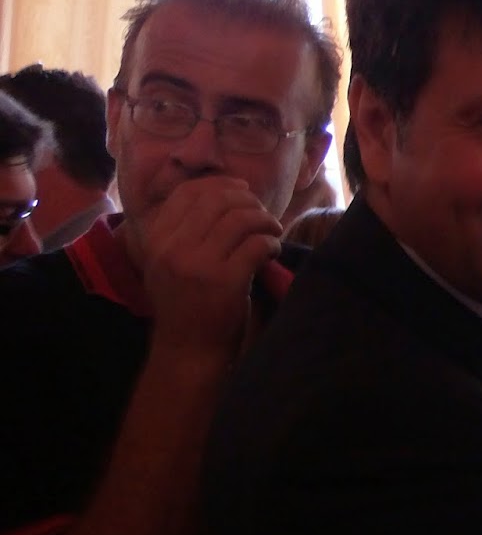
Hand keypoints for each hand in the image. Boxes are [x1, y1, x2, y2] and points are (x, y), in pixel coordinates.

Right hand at [135, 176, 283, 357]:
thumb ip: (185, 229)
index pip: (188, 192)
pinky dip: (271, 243)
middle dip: (249, 201)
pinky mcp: (225, 280)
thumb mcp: (168, 262)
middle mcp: (172, 247)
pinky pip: (256, 244)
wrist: (187, 349)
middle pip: (217, 200)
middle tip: (263, 215)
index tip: (243, 191)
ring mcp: (198, 264)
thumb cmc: (184, 304)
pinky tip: (273, 251)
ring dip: (265, 221)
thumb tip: (226, 191)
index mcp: (156, 239)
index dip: (221, 184)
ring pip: (241, 218)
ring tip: (273, 231)